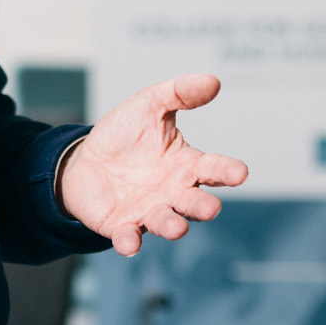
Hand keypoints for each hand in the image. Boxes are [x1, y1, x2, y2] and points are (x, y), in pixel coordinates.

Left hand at [57, 73, 247, 255]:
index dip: (227, 171)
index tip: (240, 172)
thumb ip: (180, 93)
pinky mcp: (121, 225)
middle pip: (194, 202)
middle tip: (211, 208)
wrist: (85, 159)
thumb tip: (212, 81)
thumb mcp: (150, 104)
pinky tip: (130, 243)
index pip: (213, 168)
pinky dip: (129, 242)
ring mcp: (148, 211)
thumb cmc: (125, 134)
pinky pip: (128, 237)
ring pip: (166, 222)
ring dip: (172, 226)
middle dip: (203, 206)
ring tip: (177, 228)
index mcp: (186, 165)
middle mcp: (172, 192)